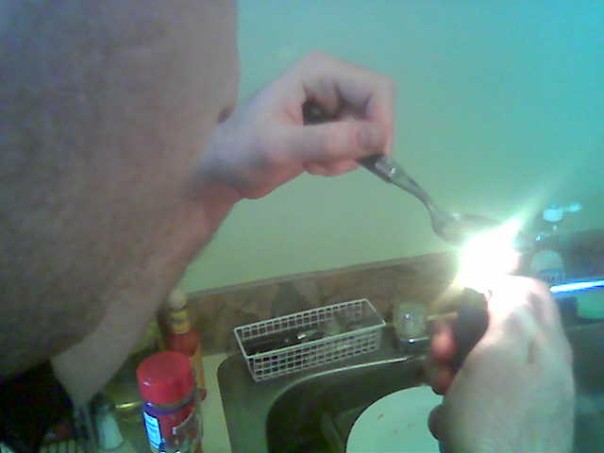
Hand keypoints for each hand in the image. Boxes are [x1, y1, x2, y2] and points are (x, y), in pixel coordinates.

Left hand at [197, 52, 395, 198]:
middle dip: (358, 143)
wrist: (225, 171)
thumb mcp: (282, 147)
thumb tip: (379, 137)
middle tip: (327, 162)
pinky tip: (311, 163)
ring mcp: (332, 105)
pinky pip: (356, 146)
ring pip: (368, 133)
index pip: (376, 88)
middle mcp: (331, 82)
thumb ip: (329, 140)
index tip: (373, 155)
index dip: (382, 121)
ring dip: (345, 157)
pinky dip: (339, 162)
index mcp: (319, 72)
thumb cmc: (243, 153)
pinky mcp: (331, 127)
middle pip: (377, 110)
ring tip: (312, 163)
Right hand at [426, 277, 574, 451]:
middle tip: (440, 351)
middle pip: (494, 326)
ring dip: (449, 367)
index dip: (493, 286)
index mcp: (543, 343)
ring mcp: (520, 394)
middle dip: (456, 333)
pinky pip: (475, 393)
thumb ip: (510, 311)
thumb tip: (509, 280)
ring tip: (439, 388)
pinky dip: (457, 398)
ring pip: (477, 360)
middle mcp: (536, 365)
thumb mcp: (500, 353)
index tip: (461, 302)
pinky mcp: (502, 419)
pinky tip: (448, 416)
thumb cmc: (495, 416)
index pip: (529, 290)